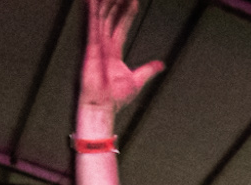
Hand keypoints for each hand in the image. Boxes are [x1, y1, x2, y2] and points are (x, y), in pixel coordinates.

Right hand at [80, 0, 163, 118]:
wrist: (102, 108)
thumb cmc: (114, 99)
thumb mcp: (137, 80)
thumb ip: (148, 70)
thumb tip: (160, 65)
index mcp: (113, 51)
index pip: (121, 26)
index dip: (127, 12)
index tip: (133, 1)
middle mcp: (103, 46)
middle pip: (111, 17)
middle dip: (117, 3)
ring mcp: (96, 46)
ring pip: (101, 18)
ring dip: (107, 3)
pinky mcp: (90, 48)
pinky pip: (91, 26)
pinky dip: (90, 12)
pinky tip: (91, 0)